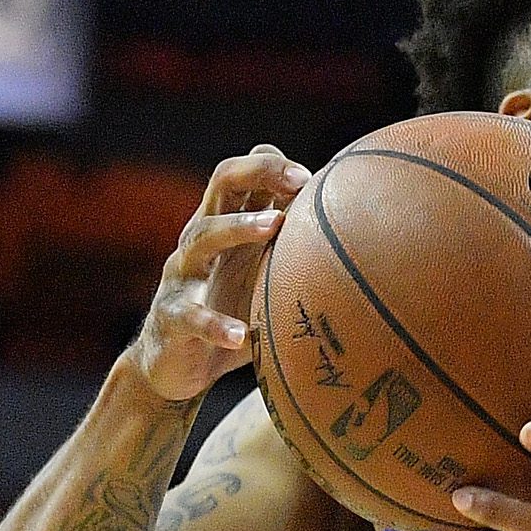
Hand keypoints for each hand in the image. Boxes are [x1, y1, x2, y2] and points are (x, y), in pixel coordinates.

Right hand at [127, 145, 308, 402]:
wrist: (179, 365)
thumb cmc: (232, 312)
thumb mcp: (265, 277)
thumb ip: (295, 252)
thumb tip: (358, 238)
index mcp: (226, 226)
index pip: (241, 176)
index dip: (270, 165)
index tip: (312, 176)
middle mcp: (202, 240)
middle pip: (221, 183)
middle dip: (257, 171)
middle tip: (299, 178)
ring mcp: (182, 275)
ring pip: (202, 237)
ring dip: (238, 226)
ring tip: (273, 226)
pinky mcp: (171, 316)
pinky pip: (189, 315)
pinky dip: (214, 323)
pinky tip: (238, 333)